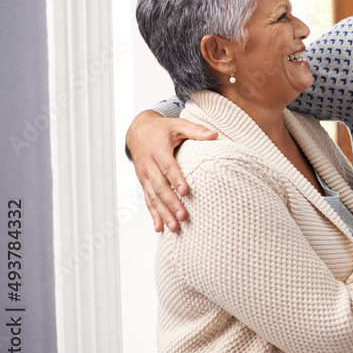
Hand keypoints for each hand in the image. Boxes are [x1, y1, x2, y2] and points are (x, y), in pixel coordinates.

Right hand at [126, 110, 217, 231]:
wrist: (137, 131)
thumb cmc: (161, 129)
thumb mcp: (178, 125)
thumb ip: (196, 131)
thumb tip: (215, 135)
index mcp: (158, 150)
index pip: (167, 166)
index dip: (176, 179)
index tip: (186, 192)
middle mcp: (148, 165)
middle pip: (159, 186)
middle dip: (171, 202)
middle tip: (183, 216)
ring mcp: (144, 175)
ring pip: (153, 197)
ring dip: (163, 213)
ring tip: (174, 227)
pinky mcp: (143, 182)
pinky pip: (147, 200)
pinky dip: (153, 214)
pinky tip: (159, 227)